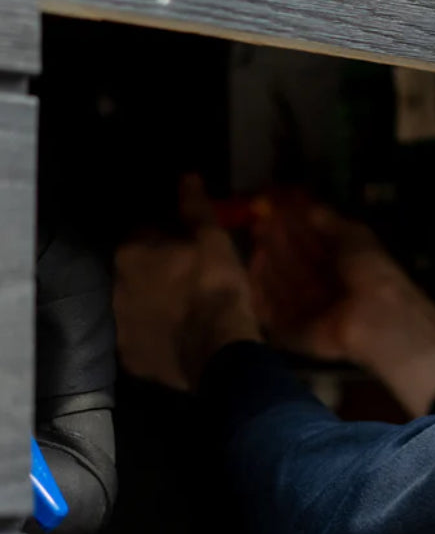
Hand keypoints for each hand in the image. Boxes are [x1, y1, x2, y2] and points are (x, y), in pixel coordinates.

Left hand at [114, 176, 261, 389]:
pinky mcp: (132, 357)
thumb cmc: (215, 286)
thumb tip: (186, 176)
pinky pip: (143, 339)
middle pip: (137, 270)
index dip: (169, 236)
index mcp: (131, 254)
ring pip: (138, 305)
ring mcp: (121, 326)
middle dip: (158, 270)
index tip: (191, 244)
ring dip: (155, 302)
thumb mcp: (213, 239)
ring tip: (186, 309)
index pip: (145, 233)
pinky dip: (156, 335)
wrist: (218, 349)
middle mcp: (116, 288)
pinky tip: (181, 335)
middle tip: (190, 276)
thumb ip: (195, 208)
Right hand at [249, 199, 434, 414]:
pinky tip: (257, 269)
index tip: (275, 213)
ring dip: (268, 265)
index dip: (293, 231)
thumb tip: (309, 208)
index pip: (312, 250)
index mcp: (344, 270)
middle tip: (261, 225)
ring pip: (280, 287)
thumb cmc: (371, 271)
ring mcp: (308, 313)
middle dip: (277, 246)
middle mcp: (326, 291)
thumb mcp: (355, 235)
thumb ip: (330, 222)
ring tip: (260, 245)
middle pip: (293, 267)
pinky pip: (271, 313)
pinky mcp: (294, 334)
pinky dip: (262, 292)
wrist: (377, 316)